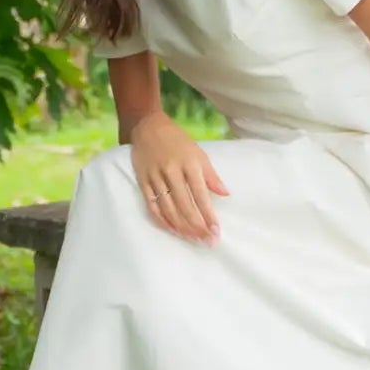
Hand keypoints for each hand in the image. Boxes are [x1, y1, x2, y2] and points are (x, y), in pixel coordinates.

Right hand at [127, 115, 228, 242]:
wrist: (148, 127)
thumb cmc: (178, 141)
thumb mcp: (199, 154)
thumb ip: (211, 175)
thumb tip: (225, 193)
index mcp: (189, 164)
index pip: (201, 195)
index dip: (209, 216)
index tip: (216, 231)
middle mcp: (172, 171)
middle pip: (185, 206)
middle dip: (197, 226)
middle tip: (207, 241)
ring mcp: (155, 177)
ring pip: (169, 209)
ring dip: (182, 227)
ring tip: (193, 239)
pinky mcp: (143, 182)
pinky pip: (152, 206)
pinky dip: (163, 220)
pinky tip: (173, 230)